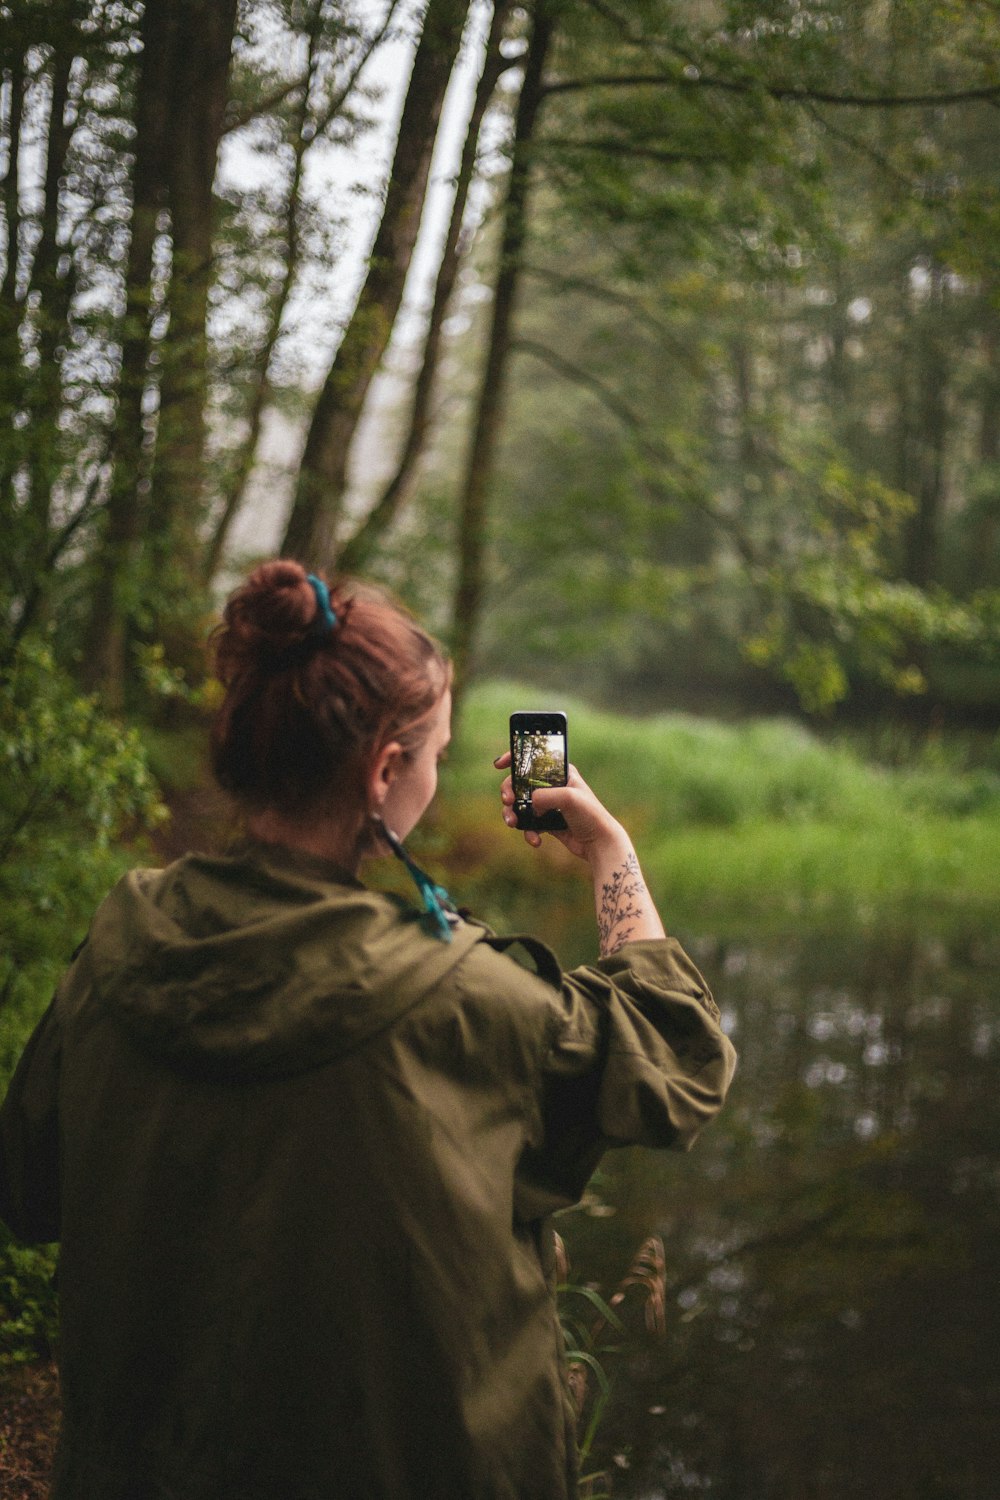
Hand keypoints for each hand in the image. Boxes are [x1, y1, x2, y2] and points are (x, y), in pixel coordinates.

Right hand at [493, 752, 626, 861]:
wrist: (600, 843)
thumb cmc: (590, 815)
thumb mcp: (569, 798)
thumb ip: (545, 796)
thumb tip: (529, 804)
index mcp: (560, 772)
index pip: (534, 759)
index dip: (514, 758)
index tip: (499, 765)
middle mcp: (553, 786)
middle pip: (520, 784)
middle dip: (509, 792)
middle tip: (507, 801)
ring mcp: (549, 804)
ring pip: (520, 805)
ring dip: (513, 814)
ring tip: (513, 824)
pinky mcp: (548, 822)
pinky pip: (529, 824)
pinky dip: (528, 832)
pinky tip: (536, 841)